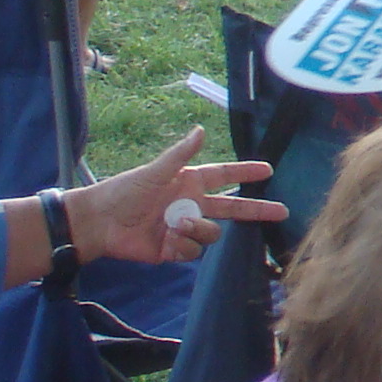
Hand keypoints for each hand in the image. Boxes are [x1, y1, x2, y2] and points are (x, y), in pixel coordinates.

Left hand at [69, 128, 285, 264]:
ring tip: (177, 226)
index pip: (225, 175)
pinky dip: (183, 245)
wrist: (99, 224)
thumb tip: (201, 130)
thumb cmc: (124, 191)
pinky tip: (167, 240)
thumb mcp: (154, 171)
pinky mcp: (174, 249)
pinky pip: (193, 251)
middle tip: (281, 211)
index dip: (245, 171)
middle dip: (256, 209)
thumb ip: (180, 154)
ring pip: (212, 232)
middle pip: (232, 208)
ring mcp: (185, 228)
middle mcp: (192, 204)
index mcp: (189, 182)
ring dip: (198, 229)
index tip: (268, 169)